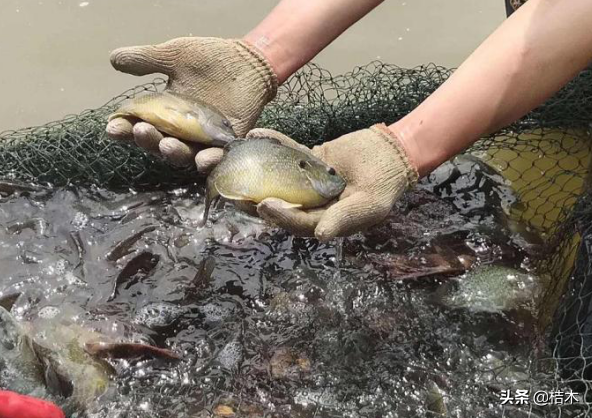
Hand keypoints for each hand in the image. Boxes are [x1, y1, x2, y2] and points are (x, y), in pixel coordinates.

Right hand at [106, 37, 276, 166]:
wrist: (247, 61)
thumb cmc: (208, 59)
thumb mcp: (173, 55)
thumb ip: (145, 59)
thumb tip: (114, 59)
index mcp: (162, 113)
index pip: (137, 126)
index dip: (124, 129)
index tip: (113, 127)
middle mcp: (180, 131)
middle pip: (158, 144)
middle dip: (147, 140)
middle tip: (141, 130)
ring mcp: (203, 139)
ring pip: (185, 155)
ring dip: (174, 153)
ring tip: (167, 147)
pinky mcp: (228, 142)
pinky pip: (218, 157)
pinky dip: (210, 161)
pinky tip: (203, 160)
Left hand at [246, 124, 418, 241]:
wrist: (392, 153)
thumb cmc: (384, 185)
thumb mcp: (369, 205)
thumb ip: (345, 218)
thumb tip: (321, 235)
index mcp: (325, 221)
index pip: (299, 222)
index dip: (281, 216)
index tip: (264, 205)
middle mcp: (312, 204)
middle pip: (281, 204)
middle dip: (257, 200)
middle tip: (236, 193)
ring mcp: (308, 182)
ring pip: (280, 180)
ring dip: (258, 174)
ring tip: (235, 168)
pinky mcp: (308, 160)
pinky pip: (289, 153)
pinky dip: (274, 143)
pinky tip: (256, 135)